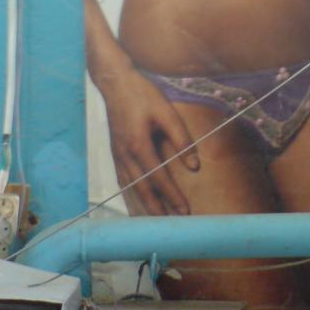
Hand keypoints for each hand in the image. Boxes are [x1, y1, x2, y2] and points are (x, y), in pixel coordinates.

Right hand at [101, 67, 198, 215]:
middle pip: (142, 189)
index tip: (185, 211)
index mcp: (139, 145)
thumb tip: (194, 166)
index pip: (159, 178)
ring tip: (154, 222)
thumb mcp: (167, 112)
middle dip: (158, 209)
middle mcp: (126, 155)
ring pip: (130, 187)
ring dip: (142, 206)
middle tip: (171, 225)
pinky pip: (122, 180)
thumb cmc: (143, 95)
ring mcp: (117, 155)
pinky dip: (129, 195)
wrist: (115, 83)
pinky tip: (135, 203)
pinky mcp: (115, 152)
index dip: (172, 196)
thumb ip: (181, 139)